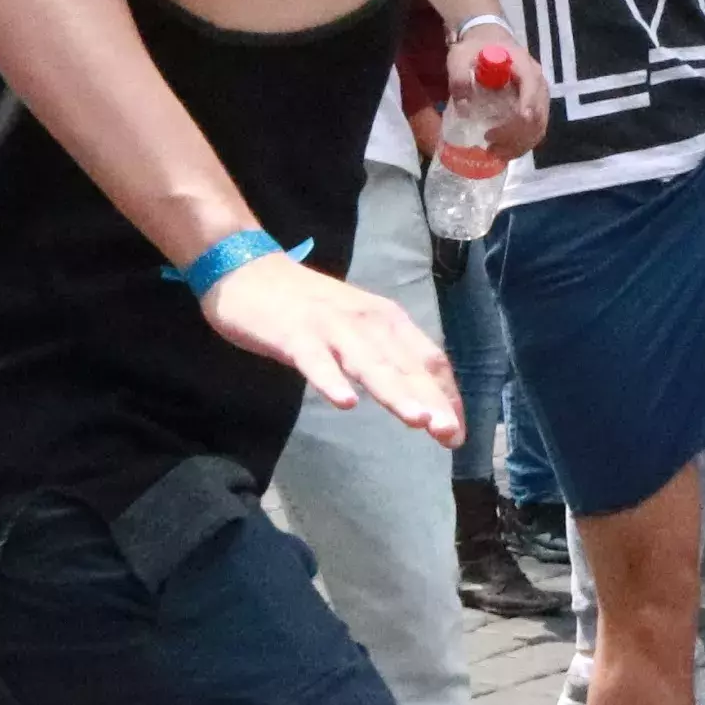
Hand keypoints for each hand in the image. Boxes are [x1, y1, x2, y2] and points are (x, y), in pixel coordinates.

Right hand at [200, 252, 463, 443]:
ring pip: (369, 363)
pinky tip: (345, 402)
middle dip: (431, 401)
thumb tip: (420, 401)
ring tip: (417, 420)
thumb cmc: (307, 307)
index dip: (446, 395)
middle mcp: (367, 320)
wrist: (248, 270)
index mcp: (387, 320)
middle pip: (405, 365)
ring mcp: (331, 327)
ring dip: (395, 392)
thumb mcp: (356, 328)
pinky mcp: (294, 334)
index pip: (428, 359)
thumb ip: (386, 360)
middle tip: (448, 434)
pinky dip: (331, 380)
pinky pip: (316, 360)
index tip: (457, 434)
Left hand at [451, 23, 547, 160]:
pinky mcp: (534, 105)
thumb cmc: (475, 48)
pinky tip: (505, 150)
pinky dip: (523, 143)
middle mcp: (537, 81)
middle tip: (491, 142)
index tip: (519, 120)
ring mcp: (538, 95)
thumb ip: (458, 76)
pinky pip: (536, 129)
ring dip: (521, 143)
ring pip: (539, 125)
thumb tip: (463, 107)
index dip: (528, 103)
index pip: (532, 85)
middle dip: (517, 133)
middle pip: (538, 112)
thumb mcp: (460, 56)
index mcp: (522, 65)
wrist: (487, 39)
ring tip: (496, 152)